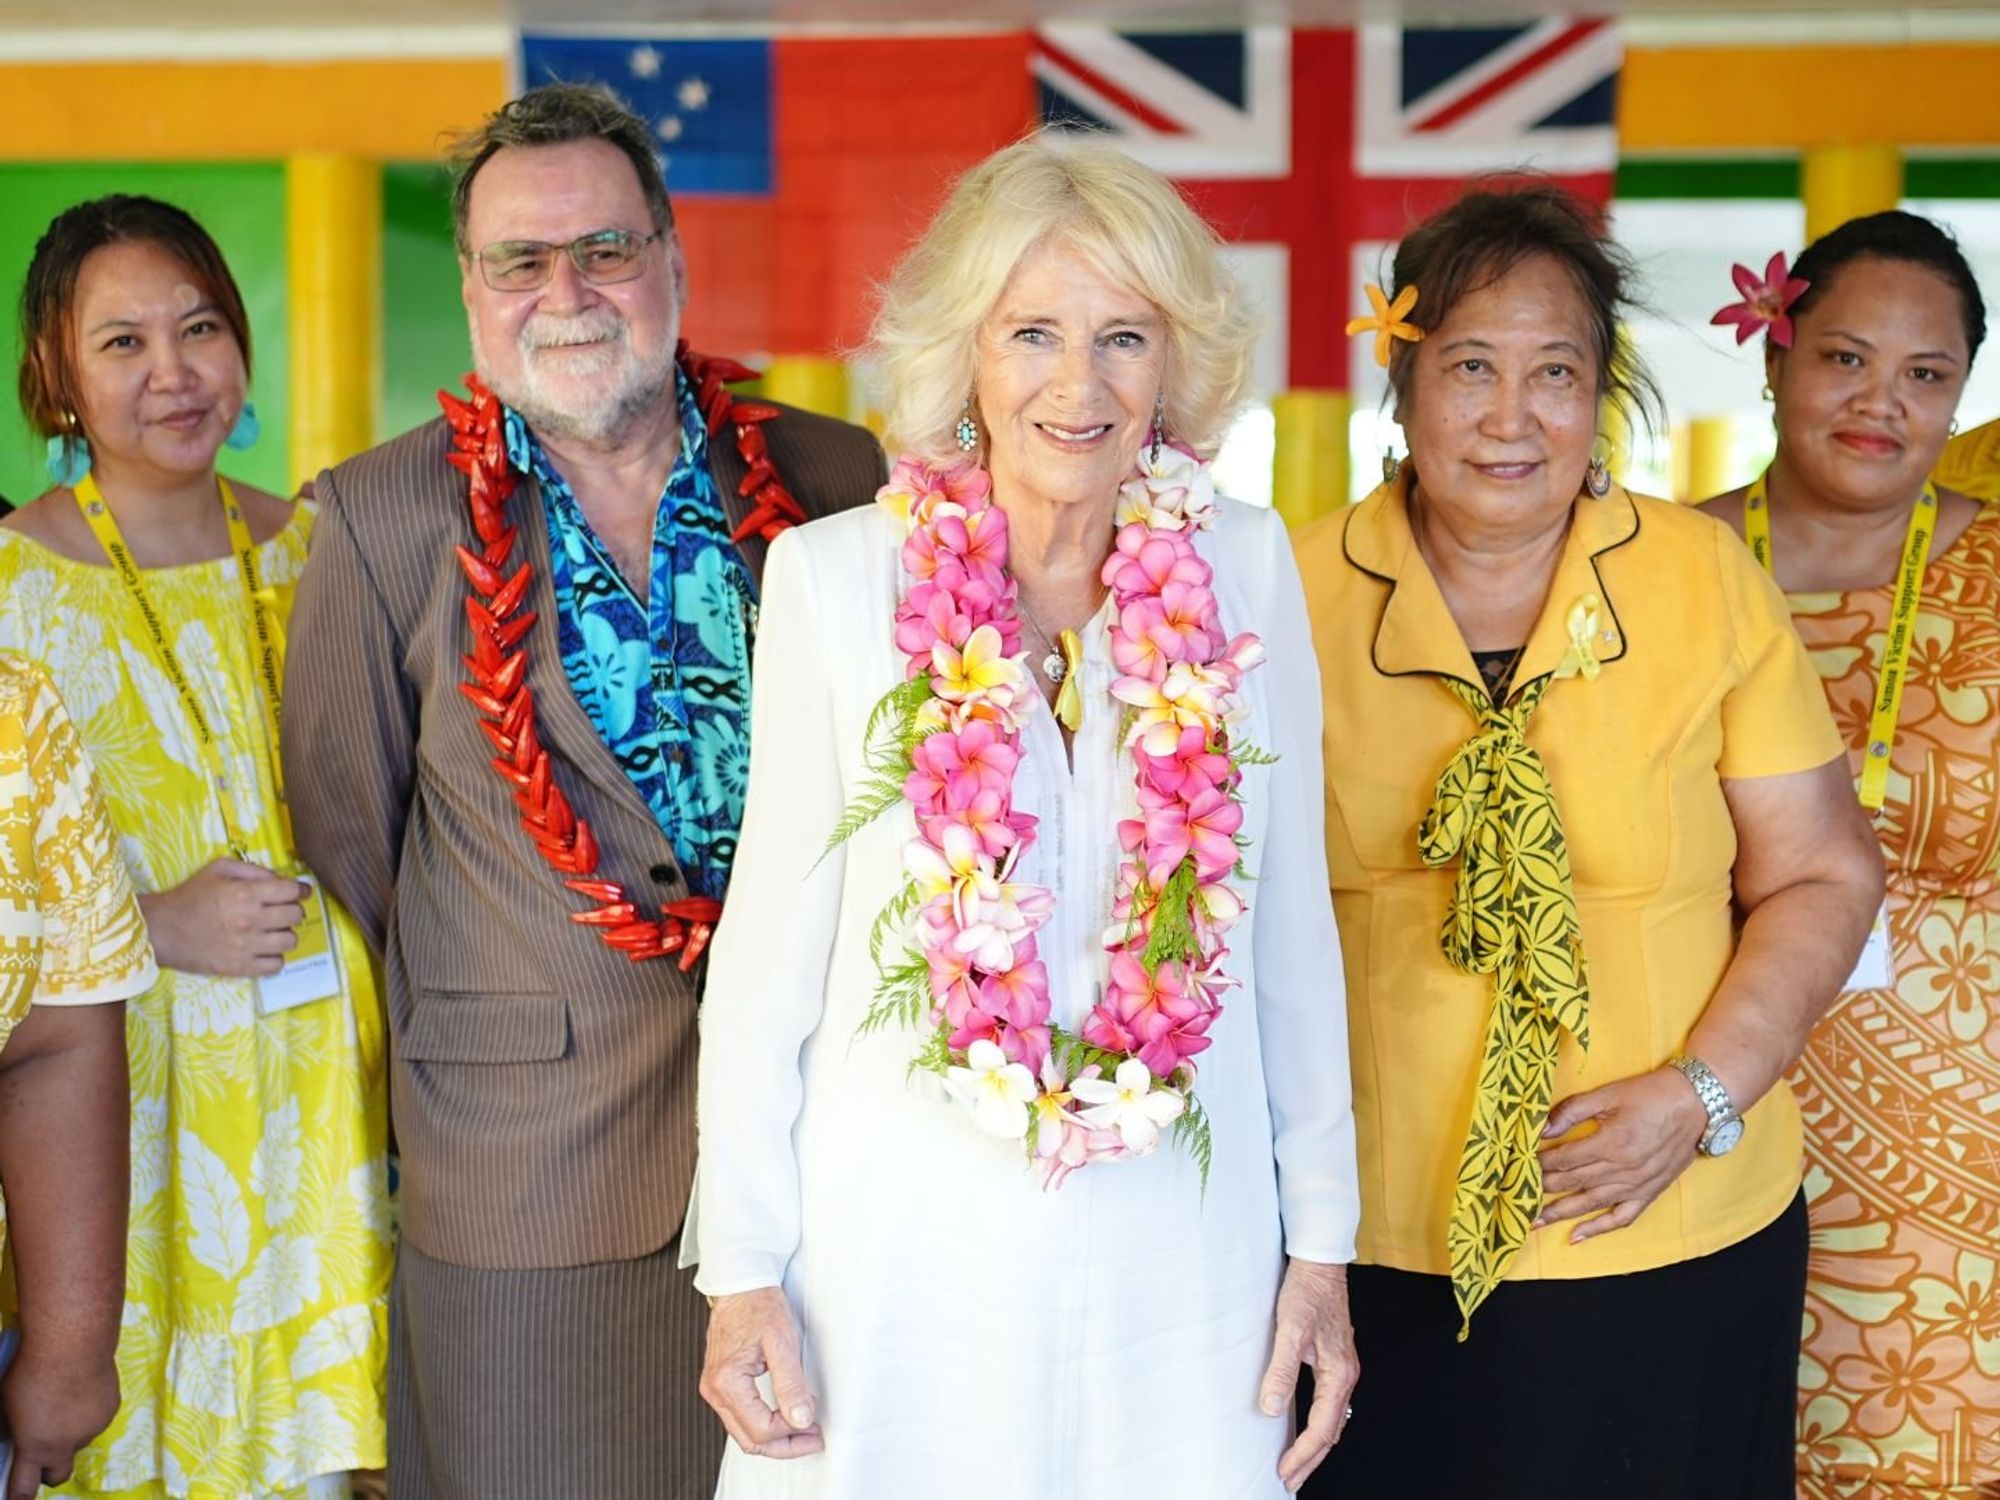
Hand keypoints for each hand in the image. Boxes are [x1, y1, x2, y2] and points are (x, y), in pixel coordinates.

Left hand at [2, 1338, 120, 1498]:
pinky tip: (80, 1388)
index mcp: (36, 1448)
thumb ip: (14, 1427)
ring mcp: (93, 1427)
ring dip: (70, 1432)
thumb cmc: (31, 1370)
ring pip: (79, 1441)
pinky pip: (96, 1419)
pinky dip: (88, 1411)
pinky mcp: (112, 1408)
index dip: (19, 1496)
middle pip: (59, 1475)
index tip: (17, 1498)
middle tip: (41, 1453)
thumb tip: (17, 1432)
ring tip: (63, 1401)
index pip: (23, 1489)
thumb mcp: (7, 1405)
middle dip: (49, 1471)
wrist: (72, 1344)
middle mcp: (67, 1444)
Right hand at [137, 859, 308, 977]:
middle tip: (281, 910)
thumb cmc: (190, 896)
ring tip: (272, 930)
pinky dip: (274, 956)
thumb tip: (281, 879)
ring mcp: (246, 947)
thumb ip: (253, 870)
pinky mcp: (240, 968)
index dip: (299, 889)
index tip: (299, 891)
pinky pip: (276, 965)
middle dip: (292, 909)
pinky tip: (263, 948)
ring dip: (285, 933)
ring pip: (290, 941)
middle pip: (296, 915)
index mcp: (245, 894)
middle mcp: (250, 920)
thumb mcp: (219, 869)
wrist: (160, 929)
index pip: (291, 891)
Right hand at [698, 1288, 822, 1460]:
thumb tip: (801, 1419)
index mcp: (726, 1382)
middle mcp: (714, 1391)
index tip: (815, 1423)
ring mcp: (715, 1389)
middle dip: (785, 1445)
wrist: (741, 1284)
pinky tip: (785, 1416)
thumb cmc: (759, 1306)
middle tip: (814, 1438)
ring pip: (744, 1433)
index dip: (791, 1433)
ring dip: (775, 1437)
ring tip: (805, 1429)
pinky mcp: (721, 1384)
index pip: (760, 1430)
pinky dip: (764, 1424)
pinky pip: (741, 1418)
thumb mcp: (782, 1342)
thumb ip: (791, 1384)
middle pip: (750, 1440)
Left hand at [1257, 1258, 1357, 1493]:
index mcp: (1339, 1374)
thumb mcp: (1290, 1330)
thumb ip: (1281, 1370)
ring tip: (1296, 1463)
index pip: (1323, 1429)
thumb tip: (1272, 1409)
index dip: (1303, 1454)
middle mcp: (1346, 1376)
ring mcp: (1343, 1369)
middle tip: (1289, 1479)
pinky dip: (1319, 1424)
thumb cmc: (1306, 1292)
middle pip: (1332, 1431)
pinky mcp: (1335, 1360)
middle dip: (1311, 1458)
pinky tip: (1305, 1426)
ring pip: (1333, 1419)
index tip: (1284, 1472)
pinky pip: (1331, 1404)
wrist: (1319, 1264)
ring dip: (1316, 1444)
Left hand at [1535, 1066, 1709, 1242]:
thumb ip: (1573, 1111)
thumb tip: (1543, 1129)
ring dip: (1559, 1214)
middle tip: (1515, 1194)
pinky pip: (1621, 1218)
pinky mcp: (1649, 1193)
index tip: (1518, 1164)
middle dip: (1541, 1188)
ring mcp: (1636, 1185)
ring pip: (1590, 1204)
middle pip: (1572, 1183)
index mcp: (1611, 1143)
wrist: (1696, 1105)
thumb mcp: (1608, 1094)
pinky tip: (1576, 1237)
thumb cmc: (1651, 1095)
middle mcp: (1622, 1170)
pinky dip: (1598, 1229)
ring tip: (1532, 1221)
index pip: (1564, 1159)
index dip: (1539, 1163)